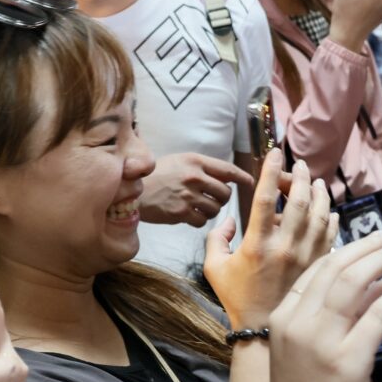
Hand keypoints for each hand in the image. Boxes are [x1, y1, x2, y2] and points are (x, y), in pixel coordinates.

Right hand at [140, 152, 255, 226]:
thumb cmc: (156, 175)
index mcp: (195, 161)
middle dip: (223, 198)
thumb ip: (202, 167)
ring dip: (211, 210)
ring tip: (199, 206)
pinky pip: (202, 221)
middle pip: (225, 192)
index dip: (243, 178)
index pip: (228, 169)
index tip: (250, 183)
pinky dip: (199, 220)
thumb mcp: (179, 161)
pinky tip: (190, 215)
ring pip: (216, 208)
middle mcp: (194, 177)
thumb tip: (226, 178)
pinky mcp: (180, 212)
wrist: (130, 190)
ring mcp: (187, 195)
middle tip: (215, 199)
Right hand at [203, 152, 334, 328]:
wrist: (263, 330)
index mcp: (257, 245)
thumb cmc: (237, 297)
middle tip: (299, 166)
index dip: (272, 172)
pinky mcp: (318, 266)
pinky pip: (331, 234)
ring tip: (317, 182)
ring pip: (321, 215)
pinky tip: (328, 210)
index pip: (267, 199)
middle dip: (301, 177)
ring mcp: (305, 256)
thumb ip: (216, 238)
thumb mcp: (214, 268)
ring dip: (320, 193)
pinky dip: (331, 218)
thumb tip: (228, 219)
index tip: (275, 154)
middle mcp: (285, 247)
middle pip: (300, 201)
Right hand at [264, 232, 381, 381]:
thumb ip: (333, 315)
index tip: (373, 241)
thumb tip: (375, 284)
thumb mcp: (304, 349)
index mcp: (284, 317)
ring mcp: (323, 341)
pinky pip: (378, 316)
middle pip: (337, 268)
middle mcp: (299, 323)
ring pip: (355, 283)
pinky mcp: (349, 360)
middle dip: (369, 247)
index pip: (317, 269)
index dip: (349, 249)